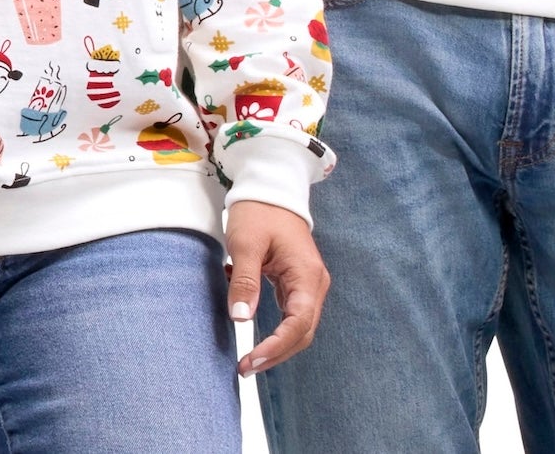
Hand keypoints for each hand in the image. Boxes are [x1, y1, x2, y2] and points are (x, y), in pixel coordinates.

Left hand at [225, 200, 325, 372]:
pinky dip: (271, 325)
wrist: (271, 187)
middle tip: (246, 368)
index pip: (297, 324)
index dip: (276, 347)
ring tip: (247, 359)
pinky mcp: (297, 283)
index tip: (252, 360)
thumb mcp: (245, 243)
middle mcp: (313, 285)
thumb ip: (244, 281)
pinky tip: (244, 316)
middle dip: (275, 353)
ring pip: (296, 327)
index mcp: (306, 276)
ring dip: (274, 344)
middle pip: (301, 332)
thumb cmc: (258, 210)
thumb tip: (240, 319)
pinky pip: (289, 313)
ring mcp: (308, 285)